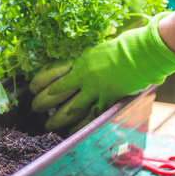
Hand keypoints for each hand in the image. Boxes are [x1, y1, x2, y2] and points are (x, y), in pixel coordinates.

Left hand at [30, 12, 174, 131]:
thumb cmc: (125, 45)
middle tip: (35, 107)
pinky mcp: (106, 99)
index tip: (32, 86)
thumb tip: (80, 61)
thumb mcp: (100, 47)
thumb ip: (88, 57)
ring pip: (69, 108)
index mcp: (80, 59)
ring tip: (48, 123)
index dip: (40, 81)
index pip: (52, 71)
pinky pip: (89, 115)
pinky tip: (70, 130)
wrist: (141, 53)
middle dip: (42, 101)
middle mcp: (83, 75)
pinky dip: (79, 124)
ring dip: (57, 117)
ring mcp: (94, 88)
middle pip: (56, 91)